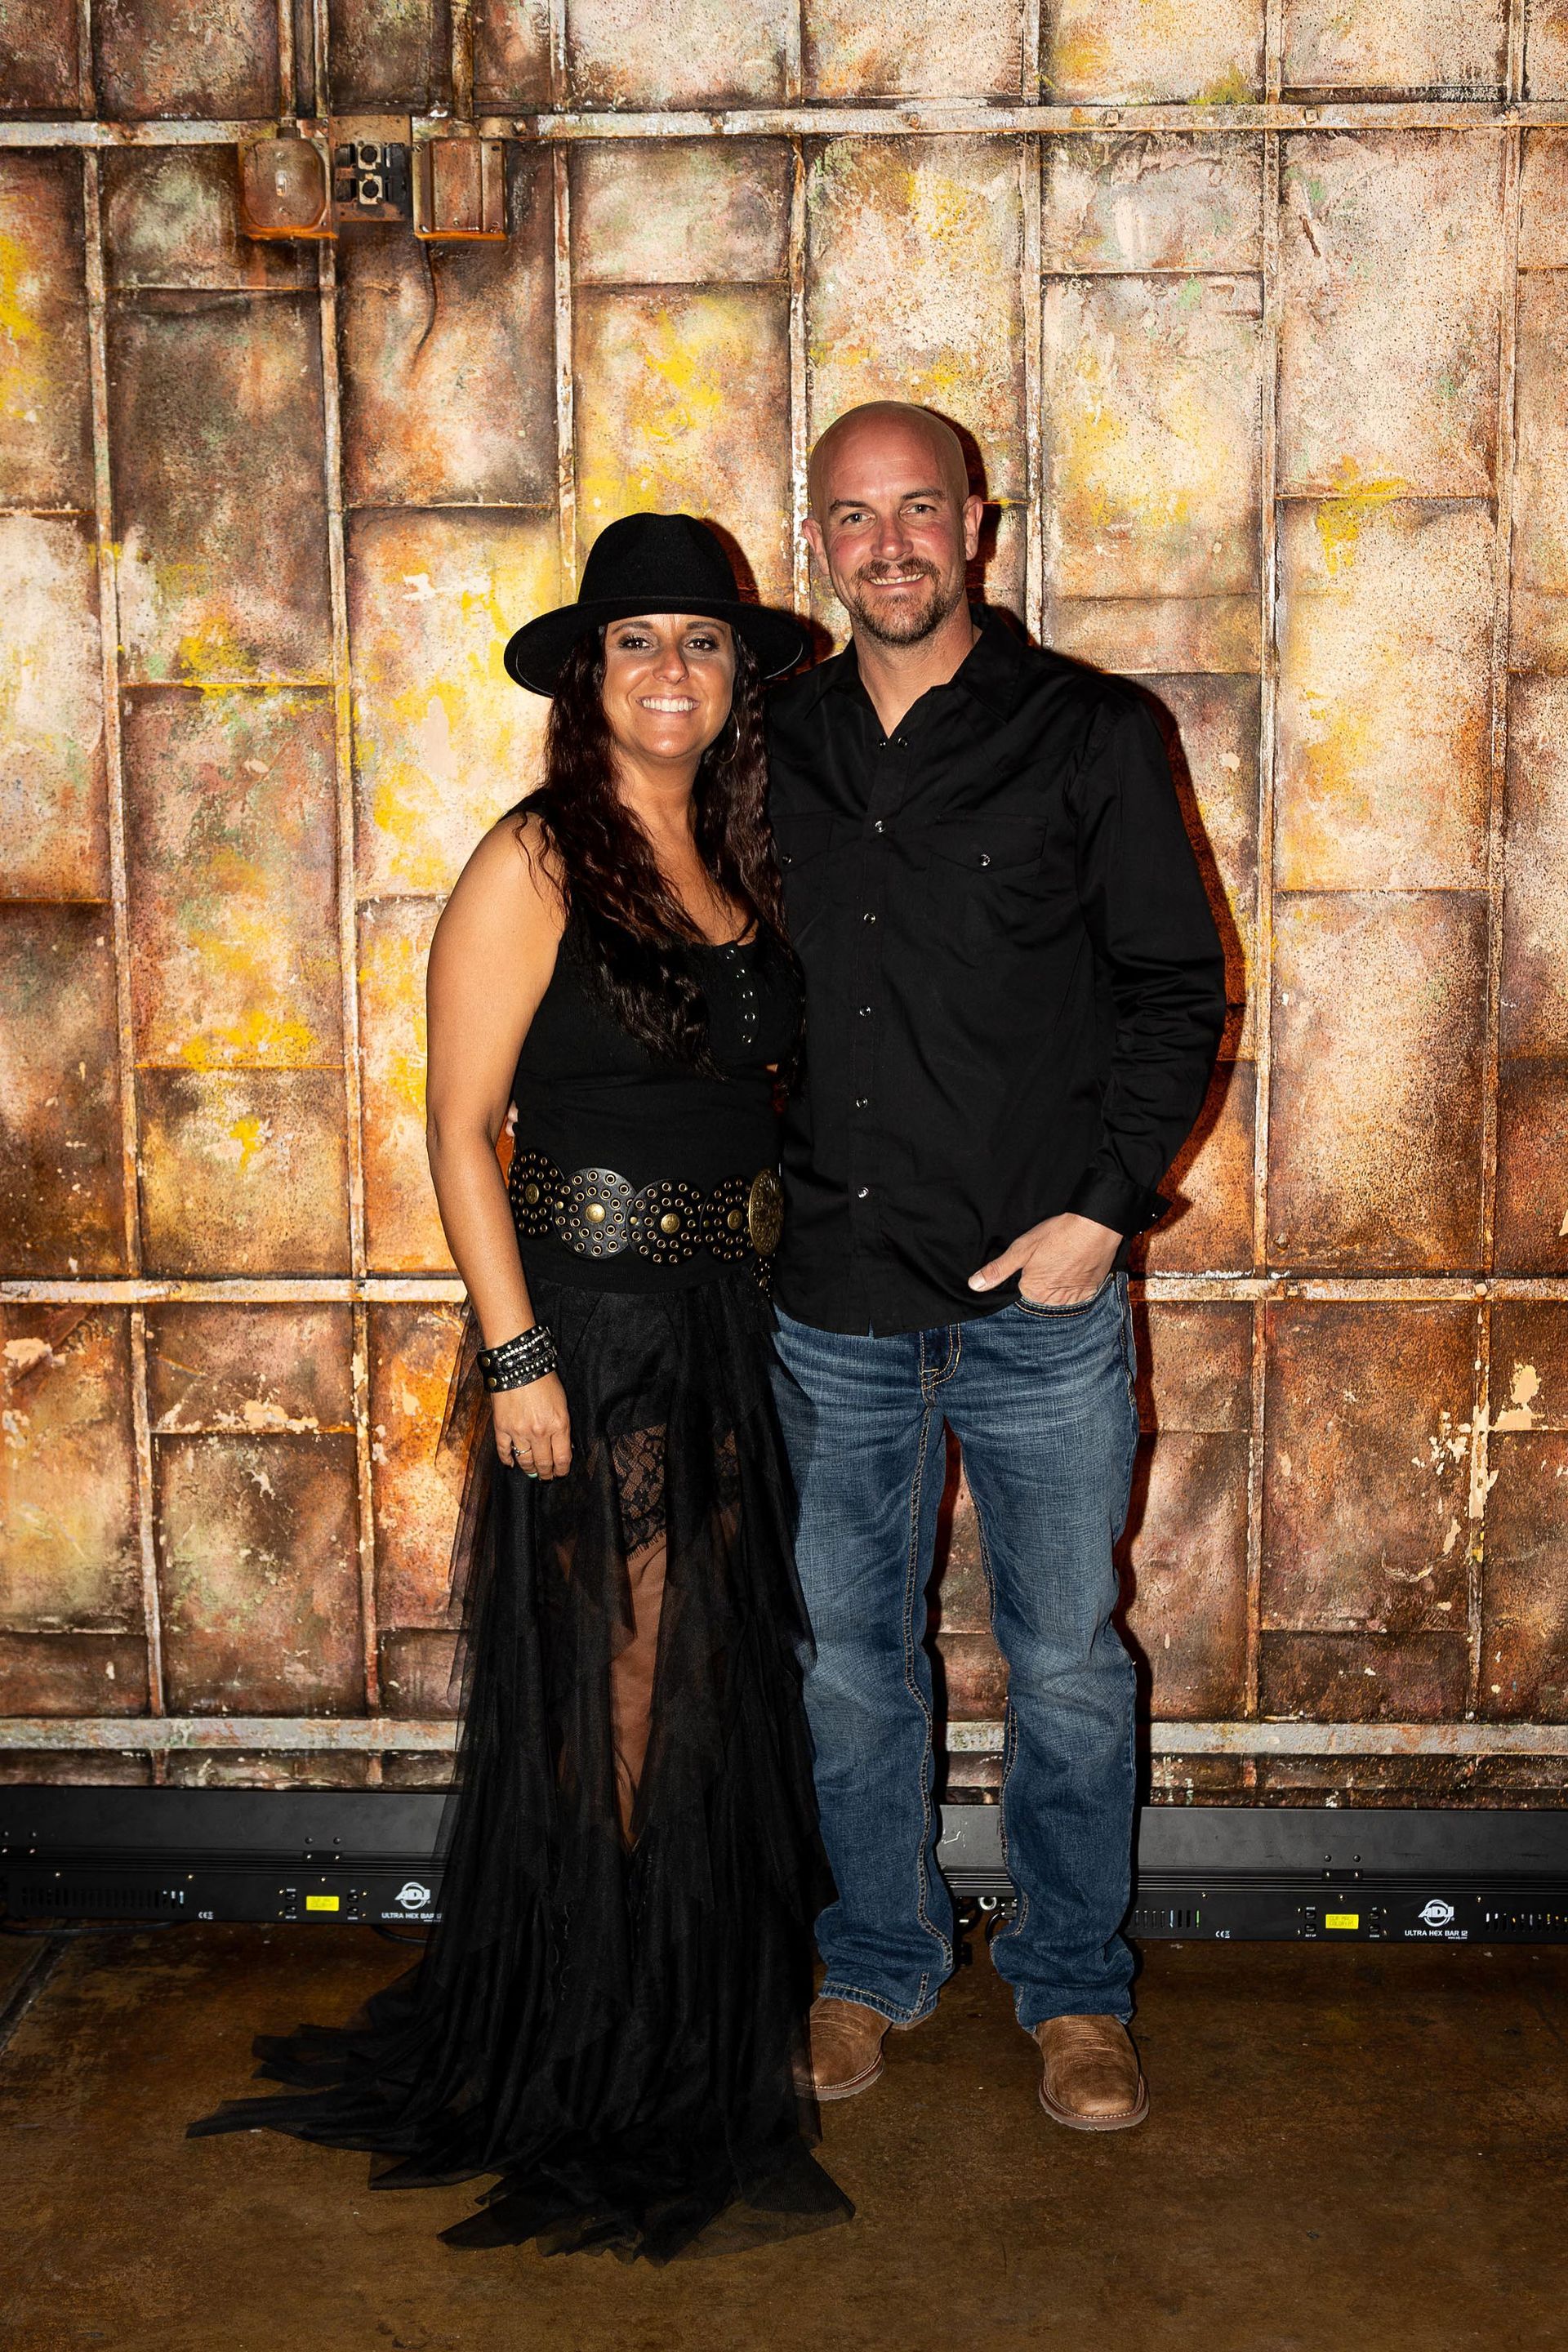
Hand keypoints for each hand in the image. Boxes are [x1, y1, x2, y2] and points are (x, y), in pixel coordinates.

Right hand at [492, 1371, 571, 1479]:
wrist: (518, 1364)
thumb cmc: (543, 1379)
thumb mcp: (562, 1402)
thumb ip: (562, 1426)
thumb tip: (562, 1445)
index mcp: (559, 1425)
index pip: (562, 1458)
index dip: (562, 1470)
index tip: (561, 1473)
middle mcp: (539, 1432)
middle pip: (544, 1463)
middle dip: (547, 1473)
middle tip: (547, 1478)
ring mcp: (519, 1432)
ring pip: (525, 1461)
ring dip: (529, 1469)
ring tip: (532, 1472)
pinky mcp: (501, 1428)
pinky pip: (504, 1451)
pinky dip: (507, 1460)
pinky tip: (511, 1464)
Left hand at [968, 1212, 1120, 1306]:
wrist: (1095, 1227)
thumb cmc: (1057, 1234)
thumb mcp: (1022, 1248)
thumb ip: (999, 1269)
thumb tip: (974, 1285)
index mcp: (1033, 1291)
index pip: (1023, 1288)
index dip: (1029, 1271)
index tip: (1038, 1258)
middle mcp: (1053, 1301)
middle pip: (1041, 1294)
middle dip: (1044, 1279)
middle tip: (1053, 1257)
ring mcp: (1074, 1298)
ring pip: (1059, 1296)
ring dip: (1060, 1283)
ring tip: (1065, 1260)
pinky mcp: (1090, 1292)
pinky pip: (1077, 1294)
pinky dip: (1076, 1284)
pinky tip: (1077, 1266)